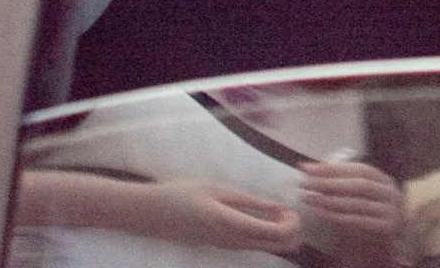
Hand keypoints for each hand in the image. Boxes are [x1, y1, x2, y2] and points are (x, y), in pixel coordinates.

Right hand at [16, 171, 300, 251]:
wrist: (147, 213)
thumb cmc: (180, 194)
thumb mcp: (216, 190)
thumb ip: (248, 201)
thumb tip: (278, 208)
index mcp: (230, 223)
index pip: (275, 234)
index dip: (292, 224)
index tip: (291, 207)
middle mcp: (229, 241)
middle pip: (274, 247)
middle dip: (291, 232)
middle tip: (288, 211)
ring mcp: (223, 247)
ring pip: (262, 249)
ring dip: (278, 234)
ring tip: (277, 212)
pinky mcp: (217, 246)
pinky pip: (249, 246)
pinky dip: (264, 236)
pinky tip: (263, 218)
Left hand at [299, 160, 401, 267]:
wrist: (386, 245)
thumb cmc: (367, 217)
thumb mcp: (357, 198)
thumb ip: (342, 185)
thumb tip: (312, 171)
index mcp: (383, 179)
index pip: (357, 168)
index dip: (332, 168)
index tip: (306, 168)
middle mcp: (389, 191)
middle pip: (358, 184)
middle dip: (329, 182)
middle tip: (304, 183)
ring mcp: (390, 209)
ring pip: (358, 202)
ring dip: (330, 200)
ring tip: (308, 197)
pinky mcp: (387, 226)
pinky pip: (359, 220)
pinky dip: (338, 216)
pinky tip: (321, 213)